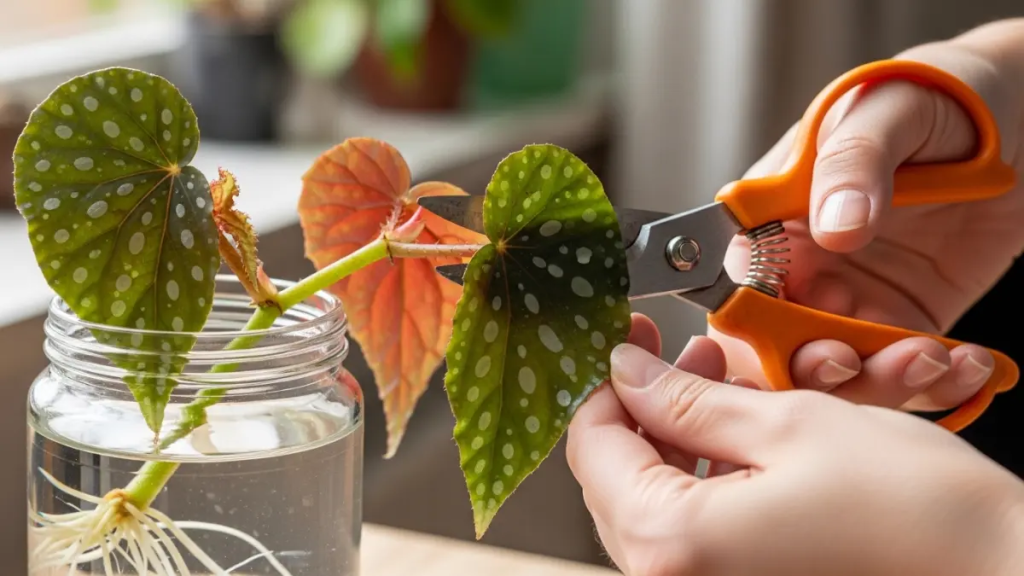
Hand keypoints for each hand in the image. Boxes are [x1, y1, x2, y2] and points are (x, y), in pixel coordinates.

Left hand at [567, 316, 1023, 575]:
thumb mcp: (786, 425)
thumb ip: (686, 400)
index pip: (591, 447)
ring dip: (675, 435)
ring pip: (652, 500)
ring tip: (720, 383)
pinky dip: (702, 476)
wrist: (996, 573)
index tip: (631, 338)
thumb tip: (626, 370)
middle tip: (680, 353)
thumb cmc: (914, 511)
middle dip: (643, 405)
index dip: (606, 381)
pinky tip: (739, 437)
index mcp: (672, 543)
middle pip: (615, 477)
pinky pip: (691, 531)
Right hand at [714, 20, 1023, 411]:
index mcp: (773, 217)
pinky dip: (934, 386)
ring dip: (878, 383)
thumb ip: (853, 162)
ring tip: (933, 359)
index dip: (752, 322)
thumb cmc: (936, 97)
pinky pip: (903, 374)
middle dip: (809, 368)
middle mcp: (802, 267)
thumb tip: (834, 228)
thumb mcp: (888, 109)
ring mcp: (851, 300)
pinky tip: (967, 364)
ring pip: (837, 373)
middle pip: (774, 344)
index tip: (794, 337)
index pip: (737, 283)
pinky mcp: (904, 322)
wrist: (1020, 116)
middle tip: (853, 360)